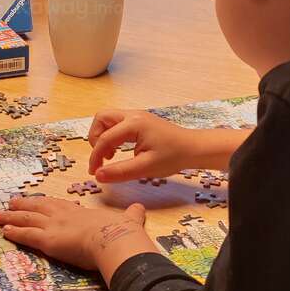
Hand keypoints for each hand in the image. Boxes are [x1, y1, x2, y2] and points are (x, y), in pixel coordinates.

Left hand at [0, 195, 150, 274]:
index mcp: (82, 212)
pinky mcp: (48, 241)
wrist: (116, 240)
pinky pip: (27, 236)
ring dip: (12, 217)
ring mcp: (54, 227)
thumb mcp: (128, 220)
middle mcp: (64, 216)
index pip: (59, 205)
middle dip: (24, 205)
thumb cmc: (122, 233)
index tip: (37, 200)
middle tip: (11, 202)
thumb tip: (139, 209)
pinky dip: (14, 232)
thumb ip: (131, 215)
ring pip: (27, 219)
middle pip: (39, 207)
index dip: (46, 203)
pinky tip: (4, 231)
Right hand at [88, 110, 250, 181]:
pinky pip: (118, 124)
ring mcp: (136, 116)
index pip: (104, 139)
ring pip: (108, 119)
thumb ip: (120, 171)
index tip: (94, 173)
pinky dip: (112, 135)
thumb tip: (98, 175)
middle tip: (102, 157)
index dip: (95, 157)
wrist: (194, 148)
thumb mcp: (146, 167)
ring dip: (103, 136)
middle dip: (95, 137)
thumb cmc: (174, 156)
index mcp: (133, 124)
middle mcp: (132, 115)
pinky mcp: (140, 121)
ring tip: (111, 155)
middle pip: (101, 118)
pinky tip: (120, 151)